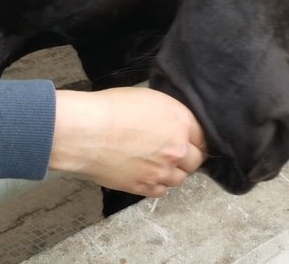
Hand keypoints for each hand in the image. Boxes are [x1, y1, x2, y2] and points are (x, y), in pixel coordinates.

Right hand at [49, 87, 206, 196]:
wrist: (85, 132)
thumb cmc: (110, 109)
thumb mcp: (148, 99)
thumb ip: (170, 115)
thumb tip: (174, 125)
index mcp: (181, 122)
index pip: (203, 137)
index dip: (194, 138)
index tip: (189, 140)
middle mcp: (177, 149)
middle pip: (195, 160)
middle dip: (187, 156)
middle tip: (172, 151)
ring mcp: (162, 171)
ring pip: (180, 178)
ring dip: (173, 171)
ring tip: (156, 162)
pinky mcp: (145, 187)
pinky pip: (161, 190)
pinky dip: (157, 183)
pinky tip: (146, 172)